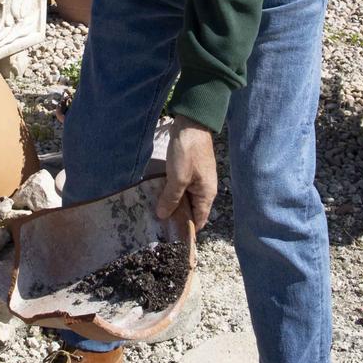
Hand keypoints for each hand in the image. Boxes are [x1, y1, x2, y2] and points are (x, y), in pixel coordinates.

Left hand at [154, 117, 216, 233]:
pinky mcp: (190, 170)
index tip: (171, 238)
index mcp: (206, 194)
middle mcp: (205, 189)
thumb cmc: (187, 152)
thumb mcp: (177, 178)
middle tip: (159, 227)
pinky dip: (172, 193)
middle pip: (192, 210)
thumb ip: (171, 198)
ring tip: (156, 213)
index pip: (199, 220)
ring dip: (173, 204)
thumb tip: (164, 216)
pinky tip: (159, 195)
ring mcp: (197, 179)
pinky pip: (182, 187)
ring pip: (185, 198)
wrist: (191, 123)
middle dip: (177, 218)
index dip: (187, 230)